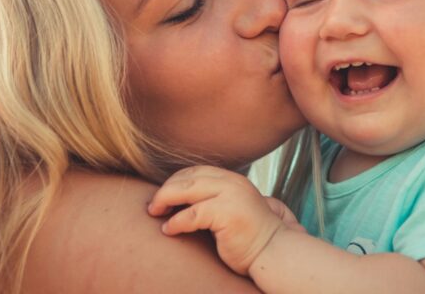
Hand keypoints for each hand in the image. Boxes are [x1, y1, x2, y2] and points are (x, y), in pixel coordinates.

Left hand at [148, 165, 288, 274]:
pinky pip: (191, 214)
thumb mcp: (231, 209)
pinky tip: (168, 230)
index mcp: (233, 179)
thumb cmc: (248, 237)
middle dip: (166, 189)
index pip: (196, 171)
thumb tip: (179, 201)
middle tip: (152, 205)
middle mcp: (232, 182)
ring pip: (186, 190)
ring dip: (165, 200)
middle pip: (188, 177)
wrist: (272, 253)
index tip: (162, 196)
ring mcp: (231, 195)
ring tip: (154, 212)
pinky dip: (175, 222)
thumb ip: (213, 199)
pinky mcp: (227, 213)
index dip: (175, 181)